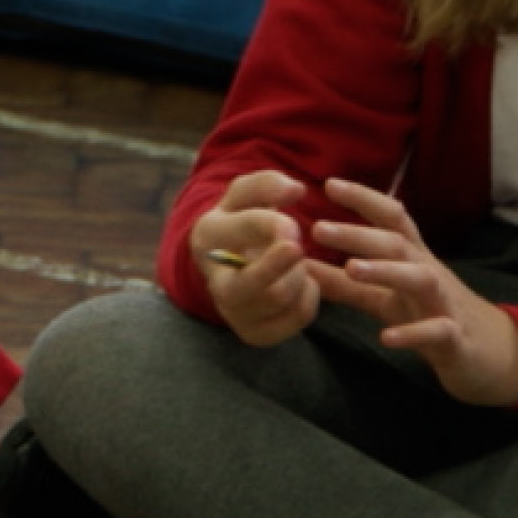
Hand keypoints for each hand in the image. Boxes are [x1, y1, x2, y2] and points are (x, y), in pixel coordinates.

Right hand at [189, 168, 384, 347]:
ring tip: (296, 263)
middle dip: (286, 265)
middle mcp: (214, 281)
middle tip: (299, 248)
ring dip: (299, 276)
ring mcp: (233, 312)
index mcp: (208, 236)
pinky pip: (297, 318)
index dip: (276, 226)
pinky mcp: (254, 333)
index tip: (294, 226)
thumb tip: (296, 190)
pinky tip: (299, 283)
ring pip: (281, 298)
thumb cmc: (240, 223)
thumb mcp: (244, 195)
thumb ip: (267, 184)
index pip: (245, 229)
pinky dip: (308, 297)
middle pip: (258, 284)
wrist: (225, 264)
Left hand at [310, 178, 517, 406]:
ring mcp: (444, 304)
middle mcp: (429, 273)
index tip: (329, 183)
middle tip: (319, 227)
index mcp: (413, 258)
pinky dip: (413, 334)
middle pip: (398, 244)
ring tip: (351, 267)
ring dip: (386, 271)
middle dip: (359, 233)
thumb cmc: (430, 315)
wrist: (489, 356)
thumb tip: (298, 264)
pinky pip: (437, 332)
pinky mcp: (455, 339)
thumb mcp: (383, 297)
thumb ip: (342, 283)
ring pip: (420, 279)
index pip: (391, 218)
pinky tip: (387, 337)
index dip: (364, 198)